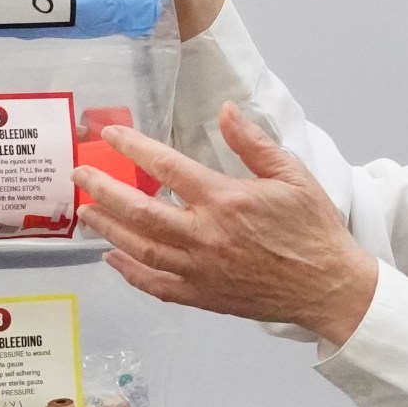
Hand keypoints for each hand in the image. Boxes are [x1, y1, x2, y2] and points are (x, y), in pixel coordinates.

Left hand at [73, 104, 380, 344]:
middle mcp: (206, 235)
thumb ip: (253, 143)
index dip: (134, 147)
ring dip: (108, 229)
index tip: (111, 135)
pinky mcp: (202, 296)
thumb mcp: (291, 175)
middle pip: (140, 211)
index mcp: (226, 201)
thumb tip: (226, 111)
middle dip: (103, 190)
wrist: (327, 286)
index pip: (167, 168)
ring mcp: (200, 269)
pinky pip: (155, 284)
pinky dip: (128, 272)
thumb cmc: (312, 230)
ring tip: (86, 212)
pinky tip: (111, 258)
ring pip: (140, 248)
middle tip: (79, 174)